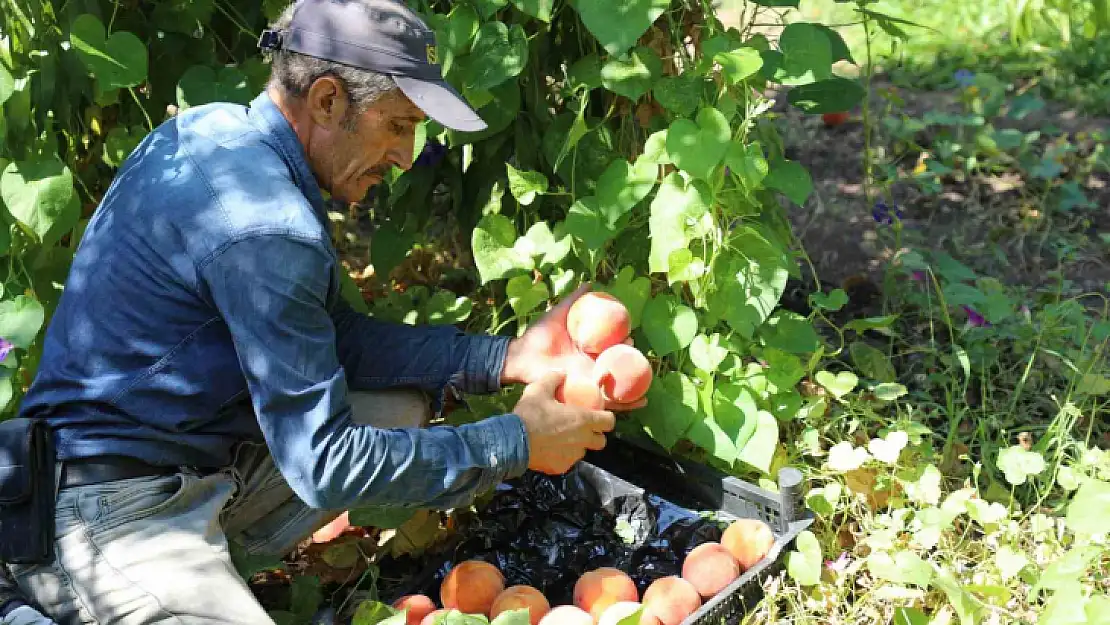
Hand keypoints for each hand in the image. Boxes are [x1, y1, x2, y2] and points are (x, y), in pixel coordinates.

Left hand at [500, 285, 646, 411]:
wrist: (523, 356)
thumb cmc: (538, 335)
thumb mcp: (559, 313)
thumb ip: (573, 299)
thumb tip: (590, 284)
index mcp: (587, 348)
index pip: (611, 346)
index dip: (623, 342)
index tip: (630, 335)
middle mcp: (591, 365)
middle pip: (617, 365)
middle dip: (632, 362)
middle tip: (638, 355)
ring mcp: (589, 380)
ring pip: (617, 385)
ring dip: (635, 385)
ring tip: (648, 383)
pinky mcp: (585, 394)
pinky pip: (607, 401)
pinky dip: (625, 403)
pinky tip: (641, 401)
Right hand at [513, 370, 615, 474]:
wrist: (513, 442)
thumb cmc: (530, 414)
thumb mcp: (539, 390)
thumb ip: (553, 379)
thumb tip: (562, 373)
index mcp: (583, 420)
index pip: (609, 422)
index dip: (606, 418)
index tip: (598, 414)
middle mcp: (582, 440)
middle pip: (601, 441)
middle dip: (596, 435)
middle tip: (582, 427)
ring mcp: (572, 456)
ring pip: (583, 452)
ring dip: (578, 445)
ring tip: (563, 438)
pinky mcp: (561, 468)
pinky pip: (568, 461)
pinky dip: (563, 456)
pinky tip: (550, 449)